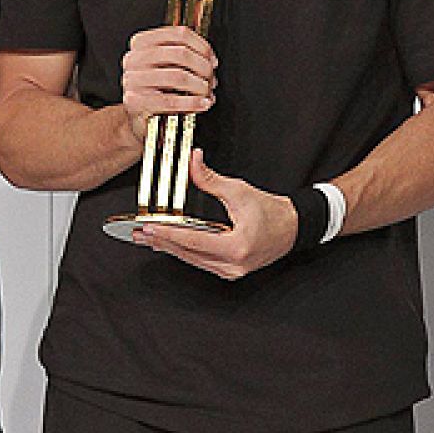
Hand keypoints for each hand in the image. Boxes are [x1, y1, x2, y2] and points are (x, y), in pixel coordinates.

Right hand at [121, 26, 216, 141]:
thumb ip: (183, 55)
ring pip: (178, 76)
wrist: (135, 117)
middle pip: (181, 54)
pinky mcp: (134, 102)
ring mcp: (132, 80)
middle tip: (212, 79)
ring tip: (207, 93)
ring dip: (200, 86)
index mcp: (142, 42)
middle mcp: (134, 58)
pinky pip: (170, 101)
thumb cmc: (155, 88)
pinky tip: (203, 104)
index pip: (179, 34)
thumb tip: (210, 59)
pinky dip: (192, 103)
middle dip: (204, 67)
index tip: (212, 60)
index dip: (203, 47)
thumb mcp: (165, 66)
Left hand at [134, 149, 296, 278]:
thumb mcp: (240, 191)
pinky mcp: (231, 270)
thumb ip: (211, 179)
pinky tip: (169, 246)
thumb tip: (193, 162)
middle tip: (139, 234)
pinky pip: (201, 262)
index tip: (149, 228)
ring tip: (148, 238)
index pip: (193, 241)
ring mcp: (232, 271)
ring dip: (169, 248)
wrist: (294, 227)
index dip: (168, 234)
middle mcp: (233, 264)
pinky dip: (184, 252)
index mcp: (236, 247)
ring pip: (192, 260)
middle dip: (161, 242)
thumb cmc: (272, 211)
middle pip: (188, 254)